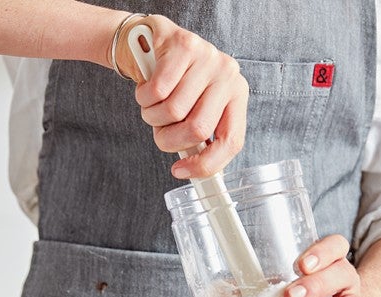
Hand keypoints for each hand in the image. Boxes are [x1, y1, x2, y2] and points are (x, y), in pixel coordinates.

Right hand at [114, 15, 247, 178]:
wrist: (150, 42)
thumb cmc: (174, 83)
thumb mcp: (194, 109)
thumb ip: (199, 137)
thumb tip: (192, 169)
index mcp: (237, 96)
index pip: (231, 141)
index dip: (205, 165)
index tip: (180, 171)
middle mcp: (228, 75)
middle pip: (198, 129)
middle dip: (170, 139)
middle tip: (160, 131)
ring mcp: (208, 59)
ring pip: (173, 111)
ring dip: (153, 117)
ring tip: (153, 104)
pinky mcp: (184, 46)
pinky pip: (157, 92)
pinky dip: (144, 98)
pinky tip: (147, 88)